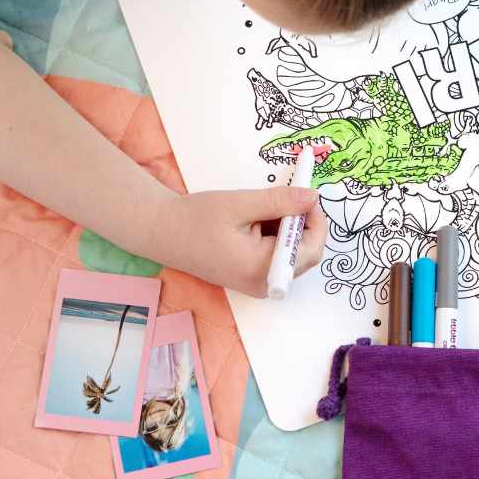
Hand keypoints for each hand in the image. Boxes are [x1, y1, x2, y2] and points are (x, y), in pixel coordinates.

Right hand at [147, 188, 327, 296]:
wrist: (162, 232)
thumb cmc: (195, 218)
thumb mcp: (240, 204)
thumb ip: (280, 202)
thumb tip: (314, 198)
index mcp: (260, 269)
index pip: (310, 249)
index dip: (316, 220)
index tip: (308, 194)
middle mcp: (264, 284)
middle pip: (306, 254)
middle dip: (305, 223)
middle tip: (292, 196)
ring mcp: (259, 283)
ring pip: (294, 253)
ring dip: (291, 227)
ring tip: (266, 207)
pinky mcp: (253, 276)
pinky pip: (279, 255)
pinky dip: (279, 234)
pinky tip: (258, 219)